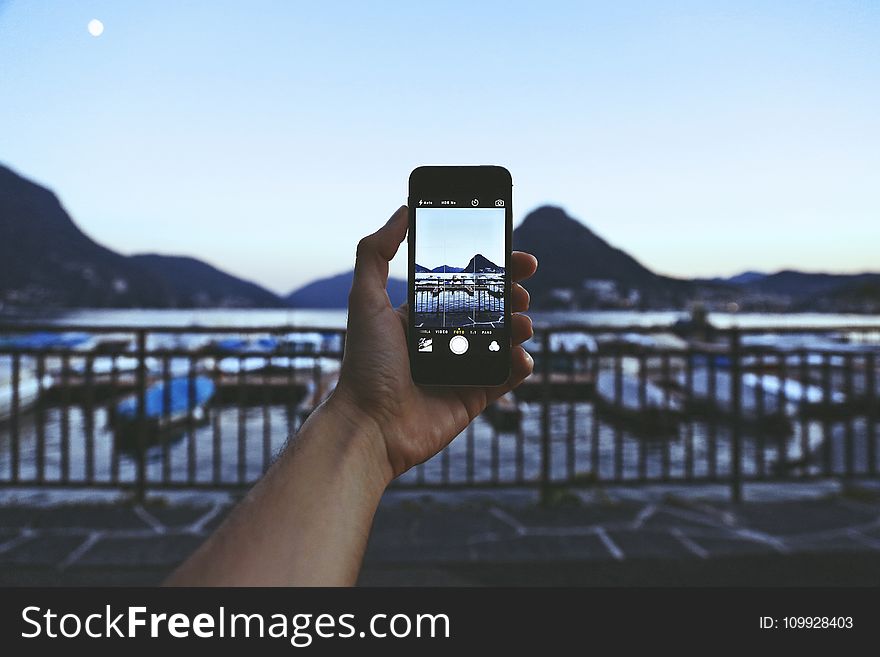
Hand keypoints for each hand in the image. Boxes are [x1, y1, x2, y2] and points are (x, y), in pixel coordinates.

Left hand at [329, 205, 537, 481]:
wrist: (371, 427)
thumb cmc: (364, 366)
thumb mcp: (364, 300)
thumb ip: (375, 253)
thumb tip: (402, 211)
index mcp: (420, 317)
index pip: (464, 285)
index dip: (492, 270)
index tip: (517, 257)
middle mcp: (442, 341)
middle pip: (489, 310)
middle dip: (512, 295)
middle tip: (521, 290)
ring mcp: (460, 370)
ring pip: (503, 341)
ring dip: (519, 326)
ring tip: (521, 323)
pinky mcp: (474, 398)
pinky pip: (507, 378)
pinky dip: (520, 366)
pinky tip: (521, 356)